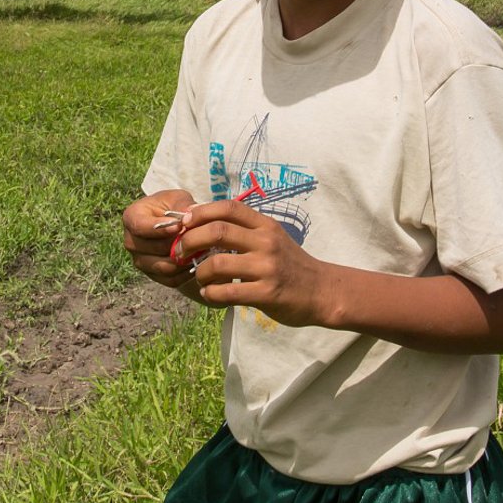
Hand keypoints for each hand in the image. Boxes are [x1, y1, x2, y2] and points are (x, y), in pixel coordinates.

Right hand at [121, 189, 198, 290]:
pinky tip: (197, 262)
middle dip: (177, 244)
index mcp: (131, 218)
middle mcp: (131, 241)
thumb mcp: (177, 198)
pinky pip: (171, 280)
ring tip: (201, 250)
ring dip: (184, 260)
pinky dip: (186, 273)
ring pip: (164, 267)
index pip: (140, 226)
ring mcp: (140, 261)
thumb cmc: (173, 208)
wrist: (173, 224)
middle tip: (198, 239)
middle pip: (154, 249)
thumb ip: (182, 204)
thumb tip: (188, 215)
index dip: (160, 229)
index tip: (179, 226)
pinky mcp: (152, 275)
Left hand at [172, 199, 339, 327]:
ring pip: (217, 263)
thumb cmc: (290, 264)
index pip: (228, 208)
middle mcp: (266, 242)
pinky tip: (210, 294)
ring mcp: (267, 268)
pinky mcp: (267, 293)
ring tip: (198, 278)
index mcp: (265, 225)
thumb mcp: (272, 238)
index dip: (200, 212)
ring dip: (199, 272)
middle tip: (180, 252)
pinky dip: (210, 293)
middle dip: (190, 241)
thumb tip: (202, 222)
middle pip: (217, 231)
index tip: (183, 222)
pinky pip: (227, 292)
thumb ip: (244, 230)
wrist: (323, 291)